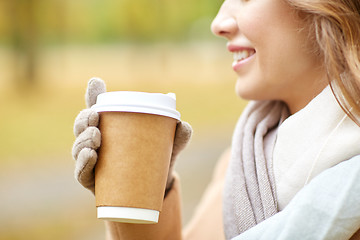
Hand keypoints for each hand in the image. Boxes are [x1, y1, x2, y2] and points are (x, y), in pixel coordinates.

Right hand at [72, 78, 191, 193]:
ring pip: (79, 148)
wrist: (154, 189)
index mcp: (113, 128)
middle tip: (95, 117)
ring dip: (83, 140)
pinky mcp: (95, 182)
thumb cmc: (157, 160)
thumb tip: (183, 125)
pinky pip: (82, 173)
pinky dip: (83, 164)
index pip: (98, 109)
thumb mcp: (168, 147)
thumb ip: (177, 137)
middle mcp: (99, 142)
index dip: (93, 95)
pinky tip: (90, 155)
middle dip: (84, 119)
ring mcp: (94, 161)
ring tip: (95, 137)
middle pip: (83, 126)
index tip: (97, 83)